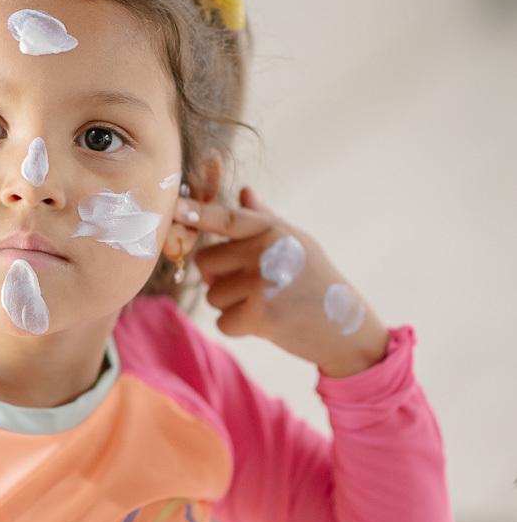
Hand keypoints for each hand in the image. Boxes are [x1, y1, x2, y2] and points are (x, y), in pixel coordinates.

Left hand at [173, 187, 388, 377]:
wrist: (348, 328)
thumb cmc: (316, 282)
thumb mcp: (296, 243)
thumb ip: (264, 220)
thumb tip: (244, 192)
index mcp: (272, 230)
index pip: (226, 219)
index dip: (197, 214)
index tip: (174, 208)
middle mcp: (265, 251)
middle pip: (206, 261)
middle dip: (220, 277)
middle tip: (254, 286)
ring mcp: (262, 282)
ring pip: (212, 294)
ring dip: (230, 305)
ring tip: (266, 304)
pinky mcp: (259, 314)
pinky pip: (222, 321)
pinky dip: (238, 327)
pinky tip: (266, 323)